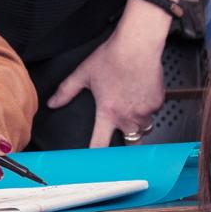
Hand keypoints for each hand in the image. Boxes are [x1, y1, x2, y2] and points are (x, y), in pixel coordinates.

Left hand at [47, 20, 166, 148]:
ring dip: (137, 124)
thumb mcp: (84, 73)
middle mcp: (127, 116)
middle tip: (122, 133)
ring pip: (143, 128)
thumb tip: (53, 102)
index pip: (100, 145)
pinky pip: (153, 112)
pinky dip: (148, 107)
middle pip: (129, 143)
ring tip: (131, 107)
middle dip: (126, 142)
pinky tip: (141, 92)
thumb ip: (67, 91)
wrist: (138, 44)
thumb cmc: (113, 56)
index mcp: (107, 112)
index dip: (97, 158)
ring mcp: (145, 111)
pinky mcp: (157, 102)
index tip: (96, 167)